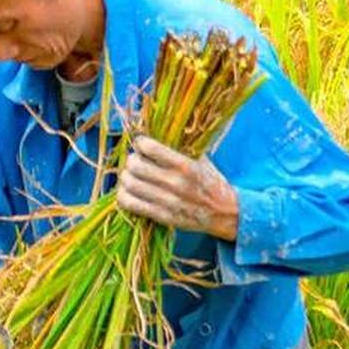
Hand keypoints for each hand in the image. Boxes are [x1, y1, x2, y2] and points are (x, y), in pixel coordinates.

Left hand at [116, 134, 240, 238]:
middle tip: (135, 160)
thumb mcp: (202, 160)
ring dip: (126, 177)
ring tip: (131, 176)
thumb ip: (181, 147)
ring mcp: (168, 202)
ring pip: (130, 184)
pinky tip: (129, 192)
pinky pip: (131, 204)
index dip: (140, 143)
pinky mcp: (162, 217)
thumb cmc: (211, 182)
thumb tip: (156, 132)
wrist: (224, 213)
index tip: (142, 144)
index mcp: (186, 166)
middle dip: (131, 160)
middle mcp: (176, 183)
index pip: (150, 148)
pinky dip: (124, 196)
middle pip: (135, 166)